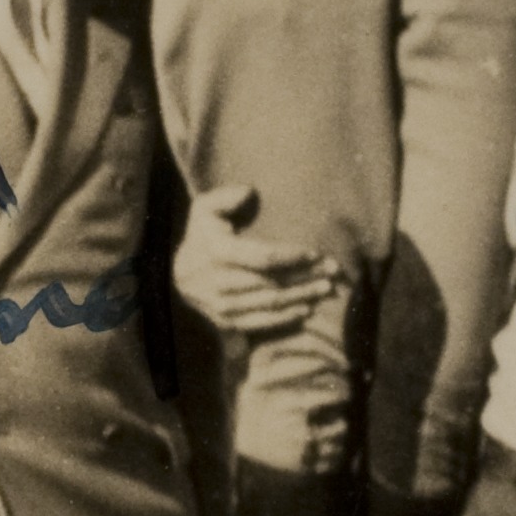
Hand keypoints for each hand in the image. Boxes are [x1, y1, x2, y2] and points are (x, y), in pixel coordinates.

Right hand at [175, 183, 354, 348]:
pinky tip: (307, 310)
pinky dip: (285, 318)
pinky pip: (260, 324)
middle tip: (333, 270)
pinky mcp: (225, 323)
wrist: (182, 273)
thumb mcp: (205, 207)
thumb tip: (249, 192)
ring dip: (302, 297)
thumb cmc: (204, 234)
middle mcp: (216, 283)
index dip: (292, 256)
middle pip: (272, 282)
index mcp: (215, 252)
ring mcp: (220, 306)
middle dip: (307, 277)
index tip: (316, 252)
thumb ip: (225, 196)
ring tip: (327, 288)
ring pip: (270, 304)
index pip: (262, 257)